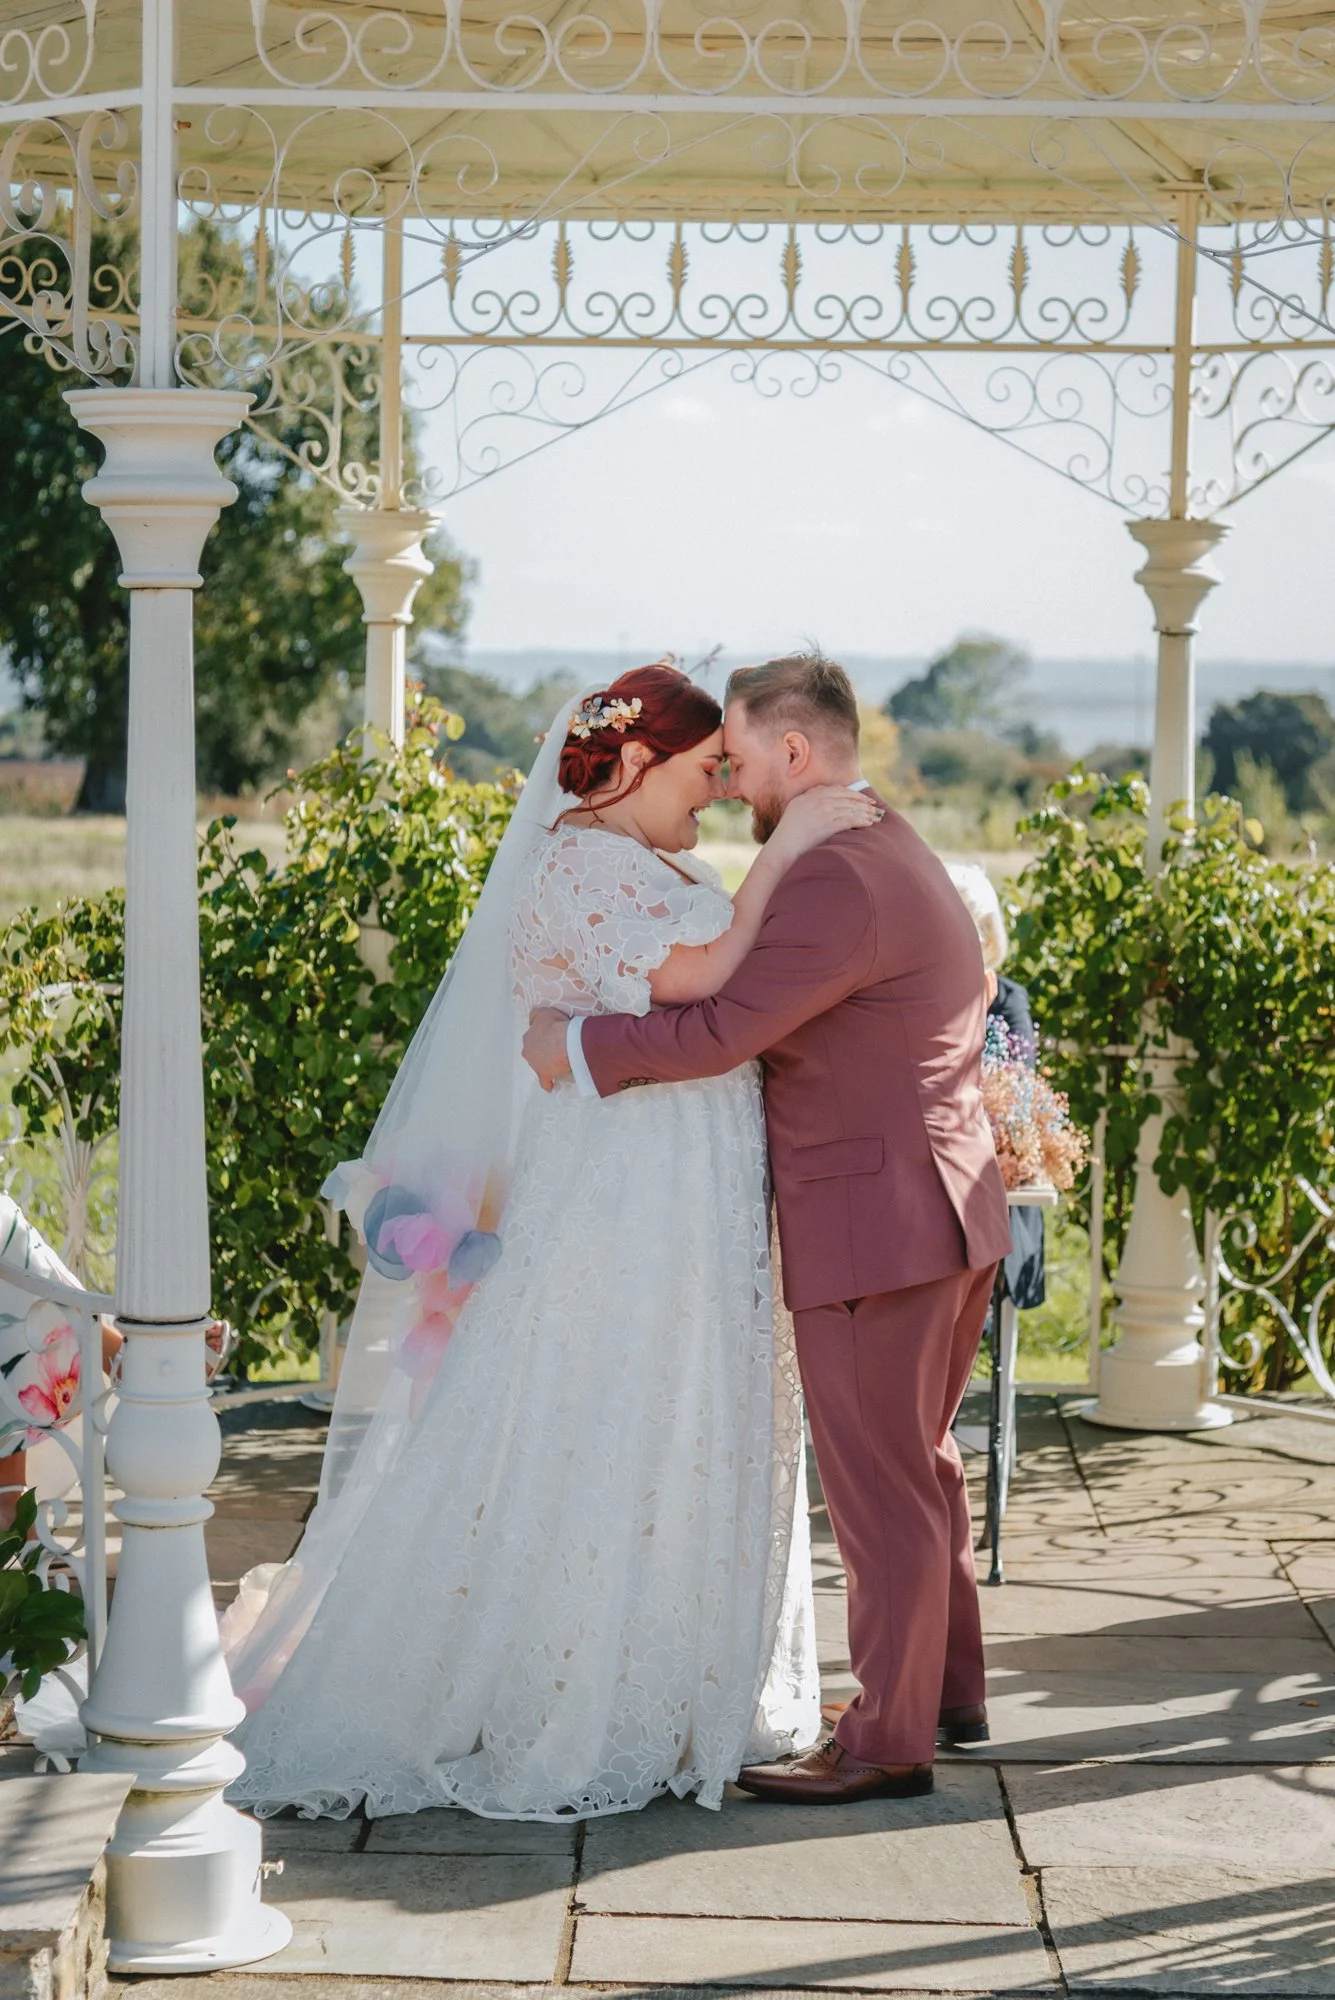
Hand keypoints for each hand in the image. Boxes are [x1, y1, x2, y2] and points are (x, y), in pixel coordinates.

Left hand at [524, 1007, 572, 1092]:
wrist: (565, 1041)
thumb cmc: (555, 1026)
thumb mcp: (543, 1012)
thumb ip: (536, 1016)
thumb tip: (533, 1020)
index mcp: (527, 1037)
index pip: (532, 1037)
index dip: (542, 1036)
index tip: (550, 1036)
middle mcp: (528, 1051)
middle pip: (533, 1052)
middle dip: (541, 1051)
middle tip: (554, 1049)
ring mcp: (535, 1065)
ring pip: (538, 1065)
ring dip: (545, 1064)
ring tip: (556, 1063)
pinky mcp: (544, 1075)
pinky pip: (545, 1081)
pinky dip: (548, 1083)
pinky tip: (552, 1084)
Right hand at [765, 785, 880, 869]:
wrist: (783, 848)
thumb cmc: (788, 834)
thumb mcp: (795, 809)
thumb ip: (809, 800)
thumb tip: (825, 796)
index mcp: (809, 796)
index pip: (836, 790)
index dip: (852, 793)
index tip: (862, 798)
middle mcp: (816, 801)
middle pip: (846, 797)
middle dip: (862, 801)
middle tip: (874, 806)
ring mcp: (822, 812)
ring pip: (849, 808)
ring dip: (865, 812)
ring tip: (875, 816)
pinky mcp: (827, 825)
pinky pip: (849, 820)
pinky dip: (861, 820)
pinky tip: (868, 823)